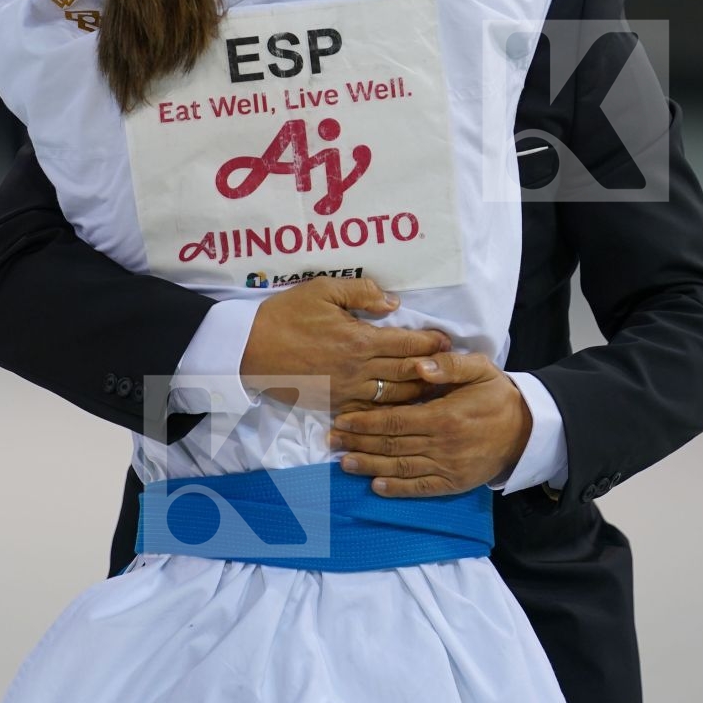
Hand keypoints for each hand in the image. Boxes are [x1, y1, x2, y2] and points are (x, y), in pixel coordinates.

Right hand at [240, 277, 451, 412]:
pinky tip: (401, 409)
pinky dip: (389, 412)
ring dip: (417, 393)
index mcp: (359, 339)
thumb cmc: (285, 315)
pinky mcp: (334, 404)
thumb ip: (361, 292)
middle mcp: (358, 369)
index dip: (430, 343)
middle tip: (452, 367)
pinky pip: (370, 412)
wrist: (249, 350)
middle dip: (433, 369)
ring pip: (394, 397)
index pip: (406, 344)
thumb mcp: (322, 290)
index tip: (447, 342)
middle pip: (406, 372)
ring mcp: (347, 391)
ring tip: (435, 388)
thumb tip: (393, 303)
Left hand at [329, 352, 532, 496]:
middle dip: (358, 442)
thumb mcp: (480, 369)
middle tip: (331, 440)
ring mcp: (447, 467)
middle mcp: (442, 445)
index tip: (341, 419)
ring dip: (369, 466)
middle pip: (390, 444)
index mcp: (444, 416)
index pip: (395, 419)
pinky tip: (375, 486)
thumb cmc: (497, 395)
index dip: (365, 420)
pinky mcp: (453, 483)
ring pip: (400, 468)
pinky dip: (397, 490)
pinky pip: (420, 488)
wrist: (526, 430)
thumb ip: (449, 366)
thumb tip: (420, 365)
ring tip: (343, 463)